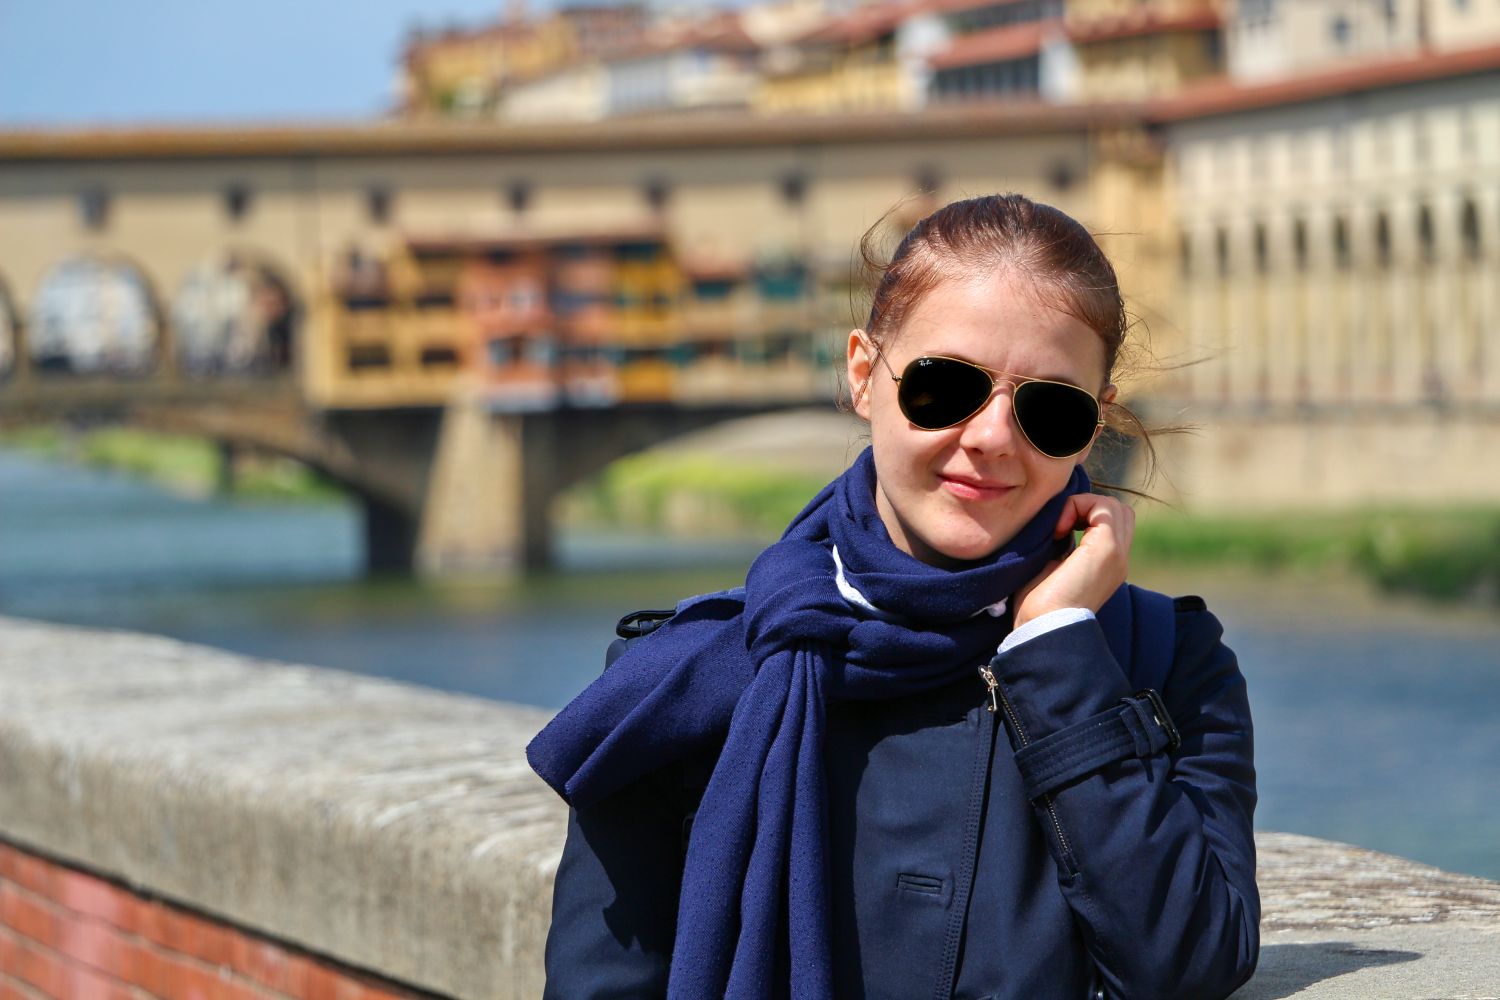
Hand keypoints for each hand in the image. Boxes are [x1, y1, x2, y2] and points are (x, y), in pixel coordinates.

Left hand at [1012, 493, 1133, 629]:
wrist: (1042, 629)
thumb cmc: (1038, 606)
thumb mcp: (1053, 567)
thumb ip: (1063, 546)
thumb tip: (1056, 524)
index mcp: (1107, 565)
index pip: (1112, 524)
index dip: (1085, 515)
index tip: (1056, 532)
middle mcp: (1118, 559)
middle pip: (1119, 512)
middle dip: (1087, 507)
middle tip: (1060, 526)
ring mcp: (1117, 554)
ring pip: (1114, 506)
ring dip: (1083, 505)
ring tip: (1059, 527)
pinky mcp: (1108, 549)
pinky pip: (1104, 507)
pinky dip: (1078, 506)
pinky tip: (1058, 530)